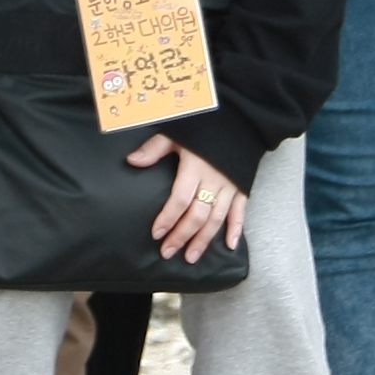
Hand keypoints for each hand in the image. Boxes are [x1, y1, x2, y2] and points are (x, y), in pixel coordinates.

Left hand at [127, 135, 247, 261]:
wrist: (240, 117)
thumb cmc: (205, 125)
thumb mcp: (177, 132)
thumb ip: (154, 148)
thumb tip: (131, 161)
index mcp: (195, 167)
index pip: (180, 200)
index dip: (168, 218)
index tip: (156, 233)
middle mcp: (214, 180)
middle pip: (197, 215)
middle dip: (182, 236)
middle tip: (168, 252)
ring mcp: (230, 186)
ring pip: (217, 219)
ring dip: (204, 240)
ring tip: (191, 257)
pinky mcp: (243, 187)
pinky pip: (241, 212)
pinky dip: (236, 229)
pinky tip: (231, 246)